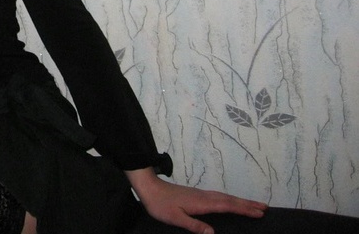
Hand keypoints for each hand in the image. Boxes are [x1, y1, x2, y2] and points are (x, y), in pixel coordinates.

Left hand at [125, 168, 267, 233]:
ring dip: (241, 201)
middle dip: (248, 204)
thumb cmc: (160, 204)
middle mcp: (204, 197)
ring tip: (254, 205)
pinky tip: (231, 203)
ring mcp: (201, 195)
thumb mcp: (175, 218)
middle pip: (230, 200)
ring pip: (225, 198)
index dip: (244, 209)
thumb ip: (194, 225)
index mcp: (202, 203)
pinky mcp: (197, 196)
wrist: (149, 188)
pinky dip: (230, 200)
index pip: (227, 206)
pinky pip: (219, 198)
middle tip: (265, 207)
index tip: (260, 212)